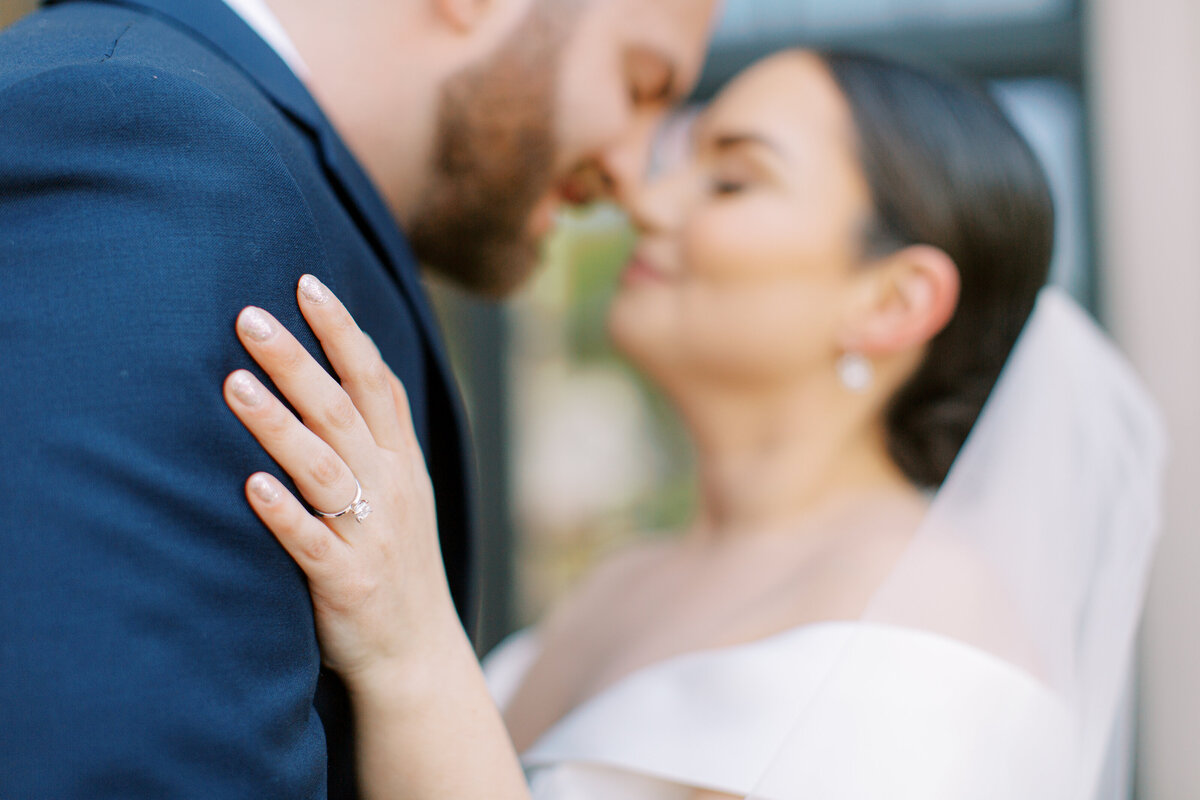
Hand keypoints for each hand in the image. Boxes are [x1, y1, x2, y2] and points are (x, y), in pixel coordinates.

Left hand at [223, 275, 459, 689]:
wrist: (418, 655)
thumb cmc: (396, 563)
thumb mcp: (403, 492)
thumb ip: (375, 436)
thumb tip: (341, 368)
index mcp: (401, 463)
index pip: (376, 382)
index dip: (343, 332)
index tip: (306, 284)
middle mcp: (391, 490)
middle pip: (342, 413)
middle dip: (297, 362)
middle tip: (250, 317)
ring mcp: (371, 536)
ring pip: (324, 469)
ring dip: (279, 425)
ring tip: (233, 384)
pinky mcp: (346, 583)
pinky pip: (312, 543)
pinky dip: (284, 513)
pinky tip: (252, 485)